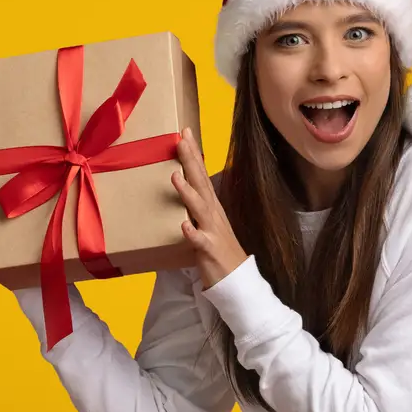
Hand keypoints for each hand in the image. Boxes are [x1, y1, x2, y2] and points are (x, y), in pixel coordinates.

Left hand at [172, 127, 247, 288]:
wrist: (237, 280)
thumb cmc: (219, 250)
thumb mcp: (207, 222)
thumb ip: (195, 206)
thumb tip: (182, 186)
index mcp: (211, 206)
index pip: (201, 174)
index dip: (193, 153)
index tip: (184, 131)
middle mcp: (213, 214)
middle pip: (201, 183)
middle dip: (190, 161)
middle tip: (181, 139)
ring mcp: (212, 231)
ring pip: (199, 209)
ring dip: (188, 193)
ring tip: (175, 176)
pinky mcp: (209, 250)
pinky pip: (200, 241)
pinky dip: (192, 232)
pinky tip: (184, 225)